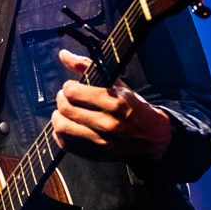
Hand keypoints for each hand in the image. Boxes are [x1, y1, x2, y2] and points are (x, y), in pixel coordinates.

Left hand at [51, 49, 171, 161]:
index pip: (73, 92)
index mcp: (114, 103)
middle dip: (61, 100)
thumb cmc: (133, 108)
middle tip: (66, 98)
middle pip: (65, 109)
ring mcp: (101, 142)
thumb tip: (63, 55)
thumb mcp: (116, 84)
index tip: (72, 88)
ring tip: (65, 112)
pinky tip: (68, 126)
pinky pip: (65, 144)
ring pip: (61, 127)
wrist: (152, 137)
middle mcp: (107, 124)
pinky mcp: (96, 154)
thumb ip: (87, 67)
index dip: (68, 87)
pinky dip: (60, 134)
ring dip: (58, 117)